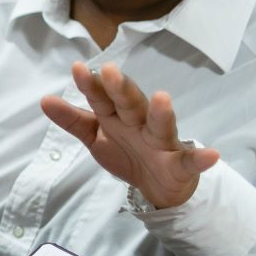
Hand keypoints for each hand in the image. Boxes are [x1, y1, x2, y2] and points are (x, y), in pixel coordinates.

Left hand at [40, 62, 219, 209]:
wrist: (157, 186)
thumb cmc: (127, 152)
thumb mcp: (96, 138)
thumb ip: (73, 120)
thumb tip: (44, 100)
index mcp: (118, 117)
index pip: (102, 99)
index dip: (90, 85)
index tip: (76, 68)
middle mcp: (140, 124)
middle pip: (130, 104)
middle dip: (121, 89)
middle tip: (109, 71)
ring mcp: (162, 143)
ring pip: (161, 126)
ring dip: (162, 113)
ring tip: (163, 98)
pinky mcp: (180, 164)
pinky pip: (191, 161)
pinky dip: (201, 158)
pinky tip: (211, 154)